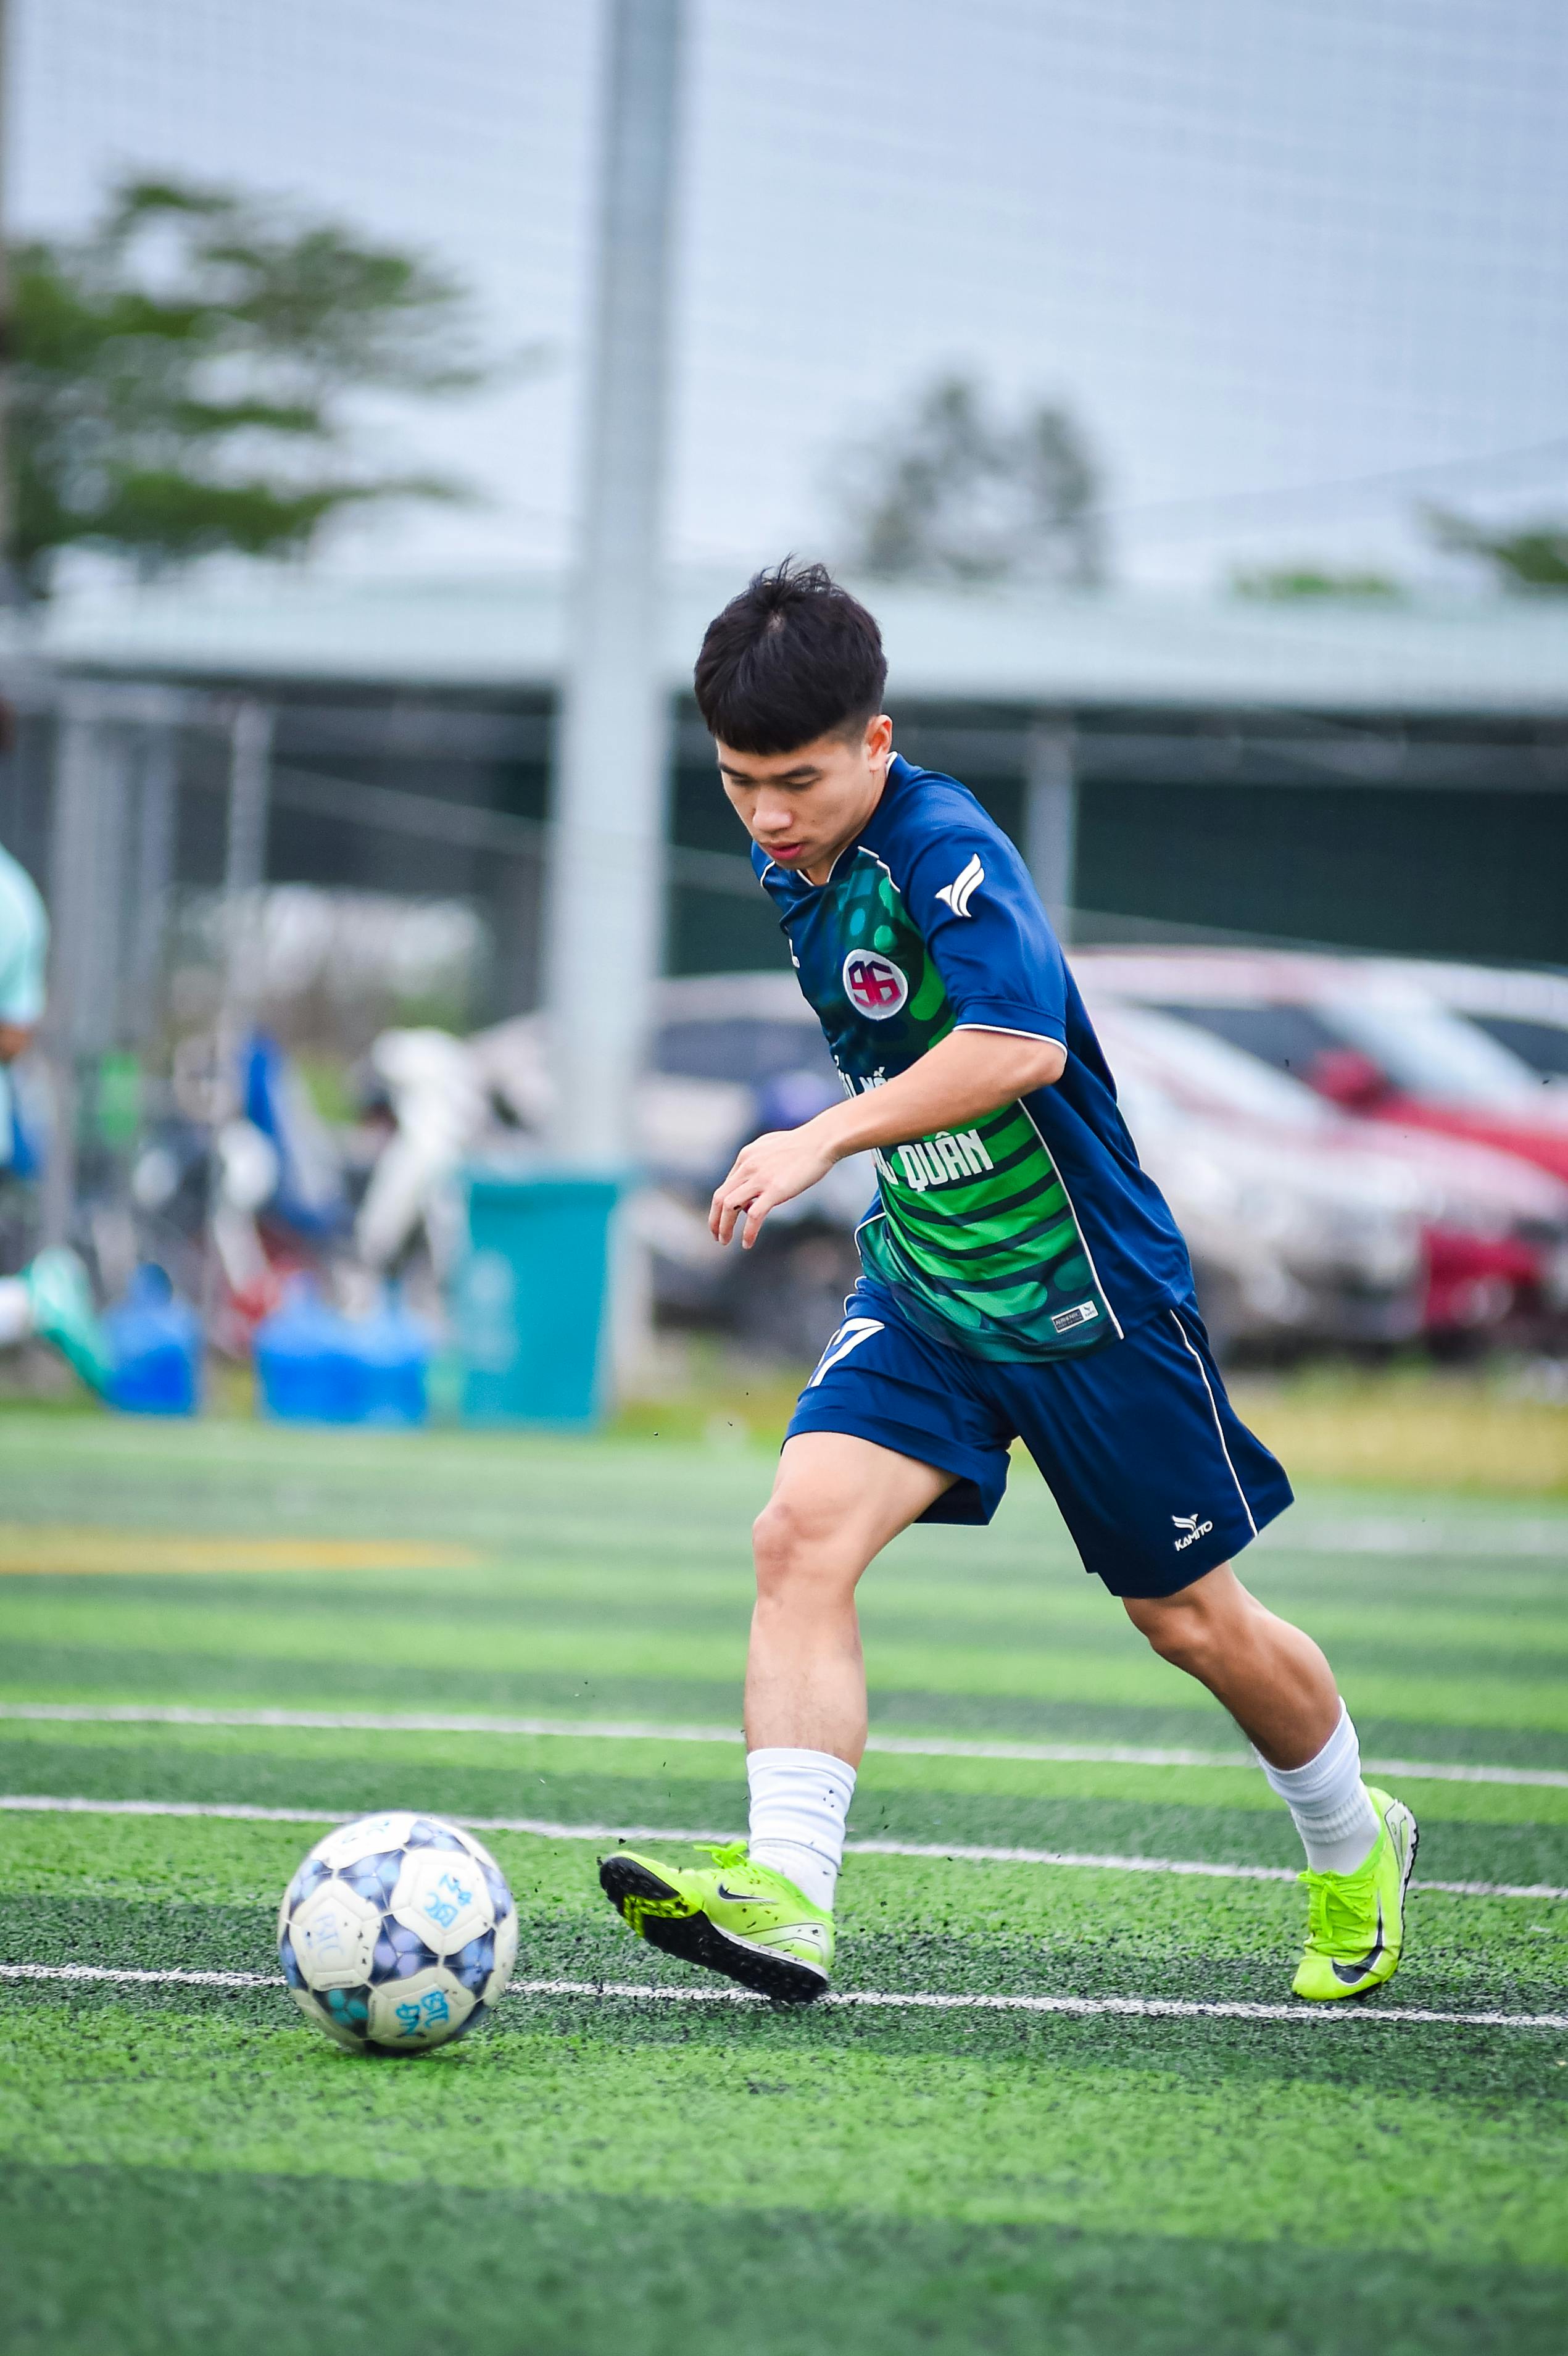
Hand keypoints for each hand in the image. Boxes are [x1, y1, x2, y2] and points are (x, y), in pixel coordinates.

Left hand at [710, 1121, 839, 1246]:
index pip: (726, 1186)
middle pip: (719, 1197)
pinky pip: (754, 1216)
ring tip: (725, 1241)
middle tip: (716, 1235)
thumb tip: (753, 1185)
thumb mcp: (771, 1148)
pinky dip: (748, 1232)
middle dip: (714, 1219)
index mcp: (746, 1157)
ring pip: (729, 1207)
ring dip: (724, 1227)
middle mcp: (747, 1167)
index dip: (723, 1205)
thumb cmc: (802, 1145)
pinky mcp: (775, 1190)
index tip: (727, 1218)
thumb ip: (758, 1163)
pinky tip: (747, 1243)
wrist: (821, 1140)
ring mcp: (760, 1178)